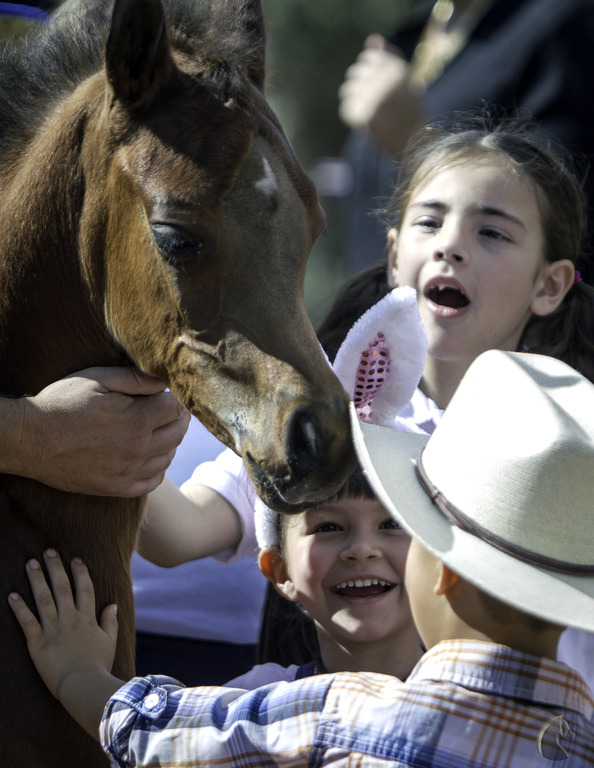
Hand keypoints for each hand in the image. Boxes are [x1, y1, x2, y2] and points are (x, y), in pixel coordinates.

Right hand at [3, 366, 190, 495]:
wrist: (29, 440)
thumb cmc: (61, 403)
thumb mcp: (97, 379)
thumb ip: (135, 379)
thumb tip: (165, 381)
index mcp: (136, 420)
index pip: (176, 409)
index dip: (175, 399)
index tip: (167, 395)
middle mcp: (138, 449)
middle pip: (177, 433)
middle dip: (178, 419)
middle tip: (170, 410)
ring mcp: (128, 472)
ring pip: (168, 457)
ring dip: (170, 442)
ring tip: (159, 430)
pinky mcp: (116, 488)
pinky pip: (152, 482)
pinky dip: (158, 469)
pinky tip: (150, 457)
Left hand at [8, 550, 116, 700]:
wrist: (83, 686)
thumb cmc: (98, 666)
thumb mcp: (109, 642)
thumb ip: (110, 622)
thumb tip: (112, 604)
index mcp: (87, 619)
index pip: (84, 589)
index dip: (80, 572)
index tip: (75, 558)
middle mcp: (70, 619)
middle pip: (62, 588)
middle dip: (55, 568)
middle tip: (48, 551)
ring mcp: (53, 630)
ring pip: (43, 599)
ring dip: (36, 580)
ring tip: (30, 563)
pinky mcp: (38, 643)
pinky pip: (27, 622)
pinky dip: (19, 608)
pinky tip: (12, 595)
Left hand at [338, 34, 424, 157]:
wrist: (415, 143)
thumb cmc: (408, 112)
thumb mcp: (403, 81)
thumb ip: (388, 58)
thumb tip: (371, 39)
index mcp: (397, 68)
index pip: (368, 57)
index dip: (369, 73)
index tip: (377, 87)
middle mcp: (386, 79)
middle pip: (354, 73)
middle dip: (360, 88)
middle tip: (374, 104)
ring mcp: (374, 97)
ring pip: (347, 90)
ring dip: (354, 101)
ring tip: (370, 113)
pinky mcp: (364, 115)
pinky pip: (346, 109)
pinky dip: (353, 117)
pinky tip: (366, 123)